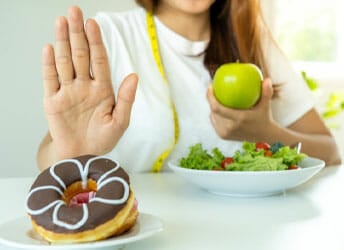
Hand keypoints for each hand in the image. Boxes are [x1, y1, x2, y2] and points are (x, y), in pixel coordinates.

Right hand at [42, 6, 137, 158]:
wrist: (83, 156)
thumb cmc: (103, 139)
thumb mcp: (120, 121)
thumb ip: (126, 99)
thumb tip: (133, 75)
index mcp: (103, 89)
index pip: (99, 60)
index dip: (96, 41)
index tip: (93, 23)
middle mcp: (85, 86)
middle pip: (81, 55)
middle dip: (78, 33)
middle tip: (74, 12)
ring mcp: (68, 92)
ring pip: (65, 62)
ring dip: (62, 43)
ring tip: (61, 22)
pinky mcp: (53, 101)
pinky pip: (51, 79)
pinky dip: (49, 64)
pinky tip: (49, 48)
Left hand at [207, 78, 274, 141]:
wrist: (263, 136)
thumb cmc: (264, 118)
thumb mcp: (266, 105)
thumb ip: (267, 92)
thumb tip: (267, 79)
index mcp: (238, 119)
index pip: (217, 108)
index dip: (210, 97)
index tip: (210, 86)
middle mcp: (229, 128)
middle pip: (213, 111)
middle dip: (210, 99)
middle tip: (212, 89)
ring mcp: (225, 133)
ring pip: (213, 117)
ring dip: (212, 107)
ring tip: (214, 96)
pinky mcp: (223, 136)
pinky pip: (215, 122)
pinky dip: (215, 114)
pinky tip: (216, 106)